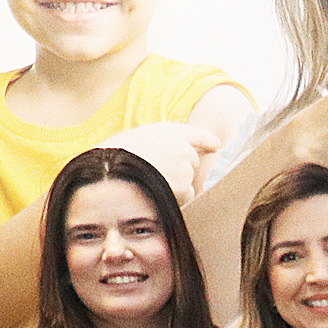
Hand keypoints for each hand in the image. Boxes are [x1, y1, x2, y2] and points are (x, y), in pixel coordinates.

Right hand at [101, 121, 225, 202]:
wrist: (111, 172)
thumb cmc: (119, 155)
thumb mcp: (141, 138)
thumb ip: (163, 143)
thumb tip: (179, 156)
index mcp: (172, 131)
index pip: (199, 135)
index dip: (208, 141)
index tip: (216, 146)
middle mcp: (183, 147)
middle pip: (193, 161)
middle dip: (180, 168)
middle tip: (156, 171)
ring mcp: (185, 167)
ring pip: (189, 179)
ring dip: (176, 183)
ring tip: (151, 181)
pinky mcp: (183, 185)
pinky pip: (187, 194)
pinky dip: (177, 196)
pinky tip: (158, 191)